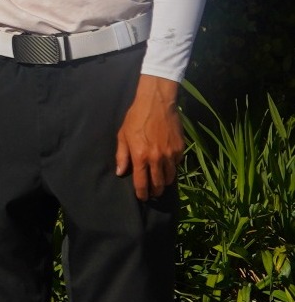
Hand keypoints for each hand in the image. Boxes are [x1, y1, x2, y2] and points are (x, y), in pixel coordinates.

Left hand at [115, 75, 183, 200]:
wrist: (157, 103)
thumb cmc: (136, 118)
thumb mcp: (123, 135)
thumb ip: (122, 155)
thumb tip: (120, 172)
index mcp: (140, 156)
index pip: (142, 182)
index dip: (142, 193)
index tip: (142, 197)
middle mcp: (157, 158)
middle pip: (158, 184)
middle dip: (155, 192)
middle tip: (152, 194)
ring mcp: (170, 154)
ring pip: (170, 177)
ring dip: (164, 182)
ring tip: (160, 183)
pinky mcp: (180, 149)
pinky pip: (177, 165)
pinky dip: (172, 168)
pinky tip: (167, 167)